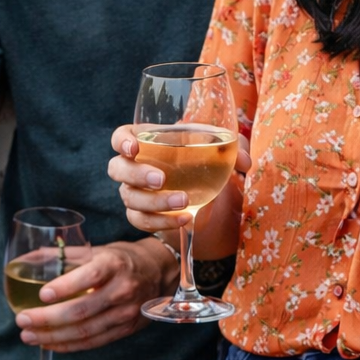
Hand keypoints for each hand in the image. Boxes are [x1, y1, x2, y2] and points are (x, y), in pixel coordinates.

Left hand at [15, 240, 176, 352]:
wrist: (159, 273)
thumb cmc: (122, 260)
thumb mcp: (97, 250)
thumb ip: (63, 256)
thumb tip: (27, 259)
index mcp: (114, 265)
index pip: (90, 277)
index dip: (65, 287)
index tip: (42, 294)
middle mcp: (122, 290)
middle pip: (82, 310)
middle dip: (48, 318)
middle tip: (22, 319)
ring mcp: (125, 313)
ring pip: (85, 331)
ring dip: (52, 336)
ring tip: (27, 335)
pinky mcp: (124, 329)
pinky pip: (92, 342)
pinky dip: (67, 345)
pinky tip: (47, 343)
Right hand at [106, 124, 248, 255]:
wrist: (202, 195)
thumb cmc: (202, 162)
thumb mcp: (218, 150)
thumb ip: (231, 149)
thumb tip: (242, 161)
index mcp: (145, 142)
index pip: (120, 137)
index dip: (121, 141)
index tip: (134, 147)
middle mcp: (132, 167)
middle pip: (117, 169)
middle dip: (136, 174)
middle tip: (161, 179)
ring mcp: (133, 193)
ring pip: (129, 198)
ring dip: (155, 202)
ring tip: (183, 201)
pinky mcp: (140, 216)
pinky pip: (141, 221)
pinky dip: (162, 222)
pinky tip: (185, 218)